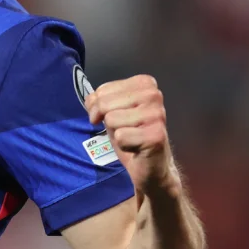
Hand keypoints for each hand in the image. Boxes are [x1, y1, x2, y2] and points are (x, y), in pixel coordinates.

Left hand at [85, 75, 180, 198]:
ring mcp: (157, 115)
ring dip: (116, 133)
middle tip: (120, 130)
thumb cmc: (132, 134)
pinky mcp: (156, 135)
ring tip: (131, 137)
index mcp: (145, 83)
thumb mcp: (112, 111)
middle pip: (105, 104)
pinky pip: (120, 137)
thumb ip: (100, 100)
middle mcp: (154, 95)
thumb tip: (91, 101)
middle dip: (105, 120)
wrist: (152, 165)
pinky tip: (136, 147)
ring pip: (112, 119)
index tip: (109, 116)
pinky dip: (123, 145)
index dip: (98, 106)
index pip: (103, 90)